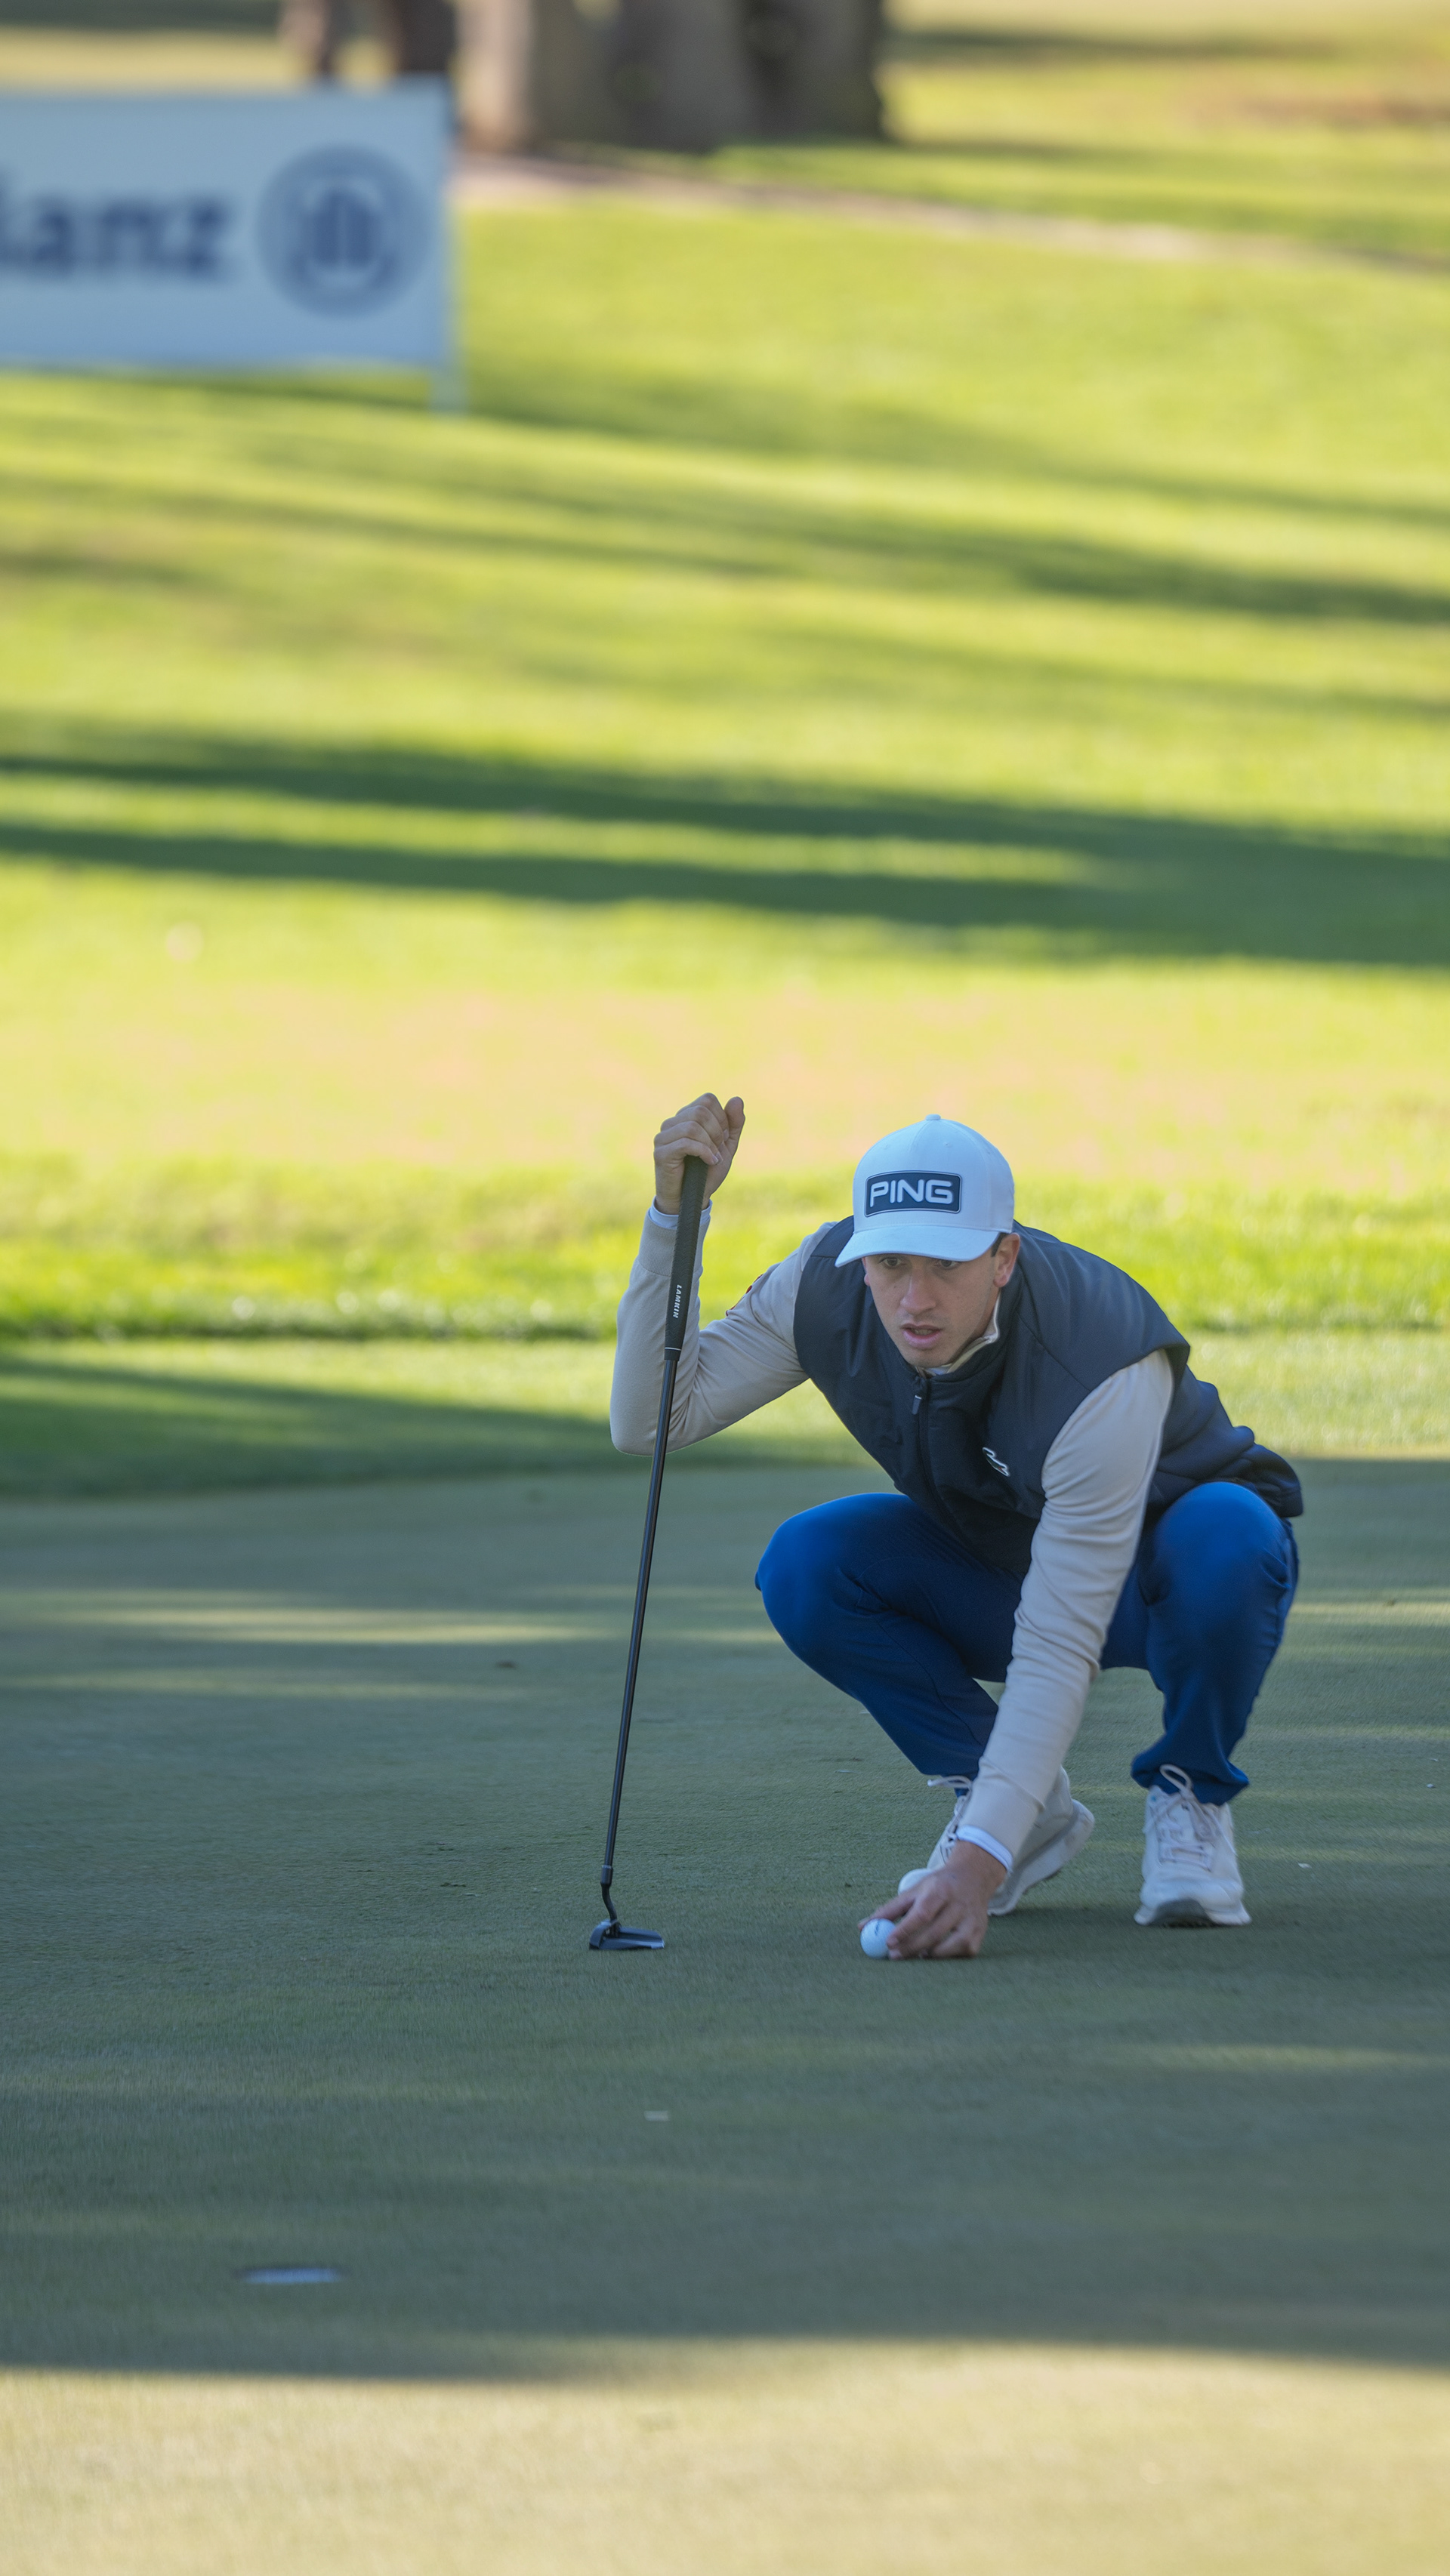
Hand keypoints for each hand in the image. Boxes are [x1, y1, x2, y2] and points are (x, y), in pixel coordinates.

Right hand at [653, 1094, 744, 1212]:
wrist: (692, 1199)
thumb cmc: (707, 1173)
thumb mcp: (726, 1146)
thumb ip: (734, 1124)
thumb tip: (737, 1099)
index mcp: (686, 1117)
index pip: (707, 1100)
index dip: (722, 1118)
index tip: (722, 1139)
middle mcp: (672, 1123)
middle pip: (701, 1110)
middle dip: (717, 1131)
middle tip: (719, 1150)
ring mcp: (663, 1136)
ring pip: (693, 1126)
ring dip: (710, 1144)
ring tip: (713, 1159)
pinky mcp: (661, 1152)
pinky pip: (686, 1142)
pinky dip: (703, 1152)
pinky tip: (709, 1162)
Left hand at [861, 1838, 1006, 1959]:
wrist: (974, 1877)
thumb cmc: (937, 1887)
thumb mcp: (914, 1891)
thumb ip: (889, 1909)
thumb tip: (862, 1928)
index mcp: (940, 1890)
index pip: (922, 1913)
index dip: (905, 1930)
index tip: (888, 1944)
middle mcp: (959, 1905)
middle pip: (934, 1933)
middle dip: (911, 1948)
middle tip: (894, 1957)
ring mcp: (972, 1920)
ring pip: (949, 1946)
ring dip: (928, 1954)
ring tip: (914, 1954)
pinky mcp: (979, 1934)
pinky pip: (961, 1952)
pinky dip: (945, 1956)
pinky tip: (933, 1952)